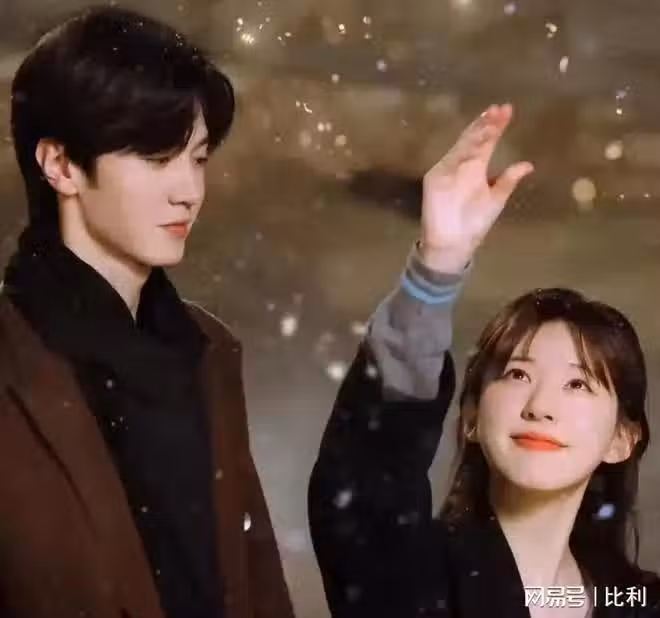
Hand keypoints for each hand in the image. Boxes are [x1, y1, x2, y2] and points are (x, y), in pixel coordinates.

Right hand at [420, 103, 533, 272]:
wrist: (453, 244)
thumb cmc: (474, 224)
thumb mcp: (496, 200)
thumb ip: (508, 181)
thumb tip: (528, 164)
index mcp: (477, 168)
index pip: (487, 142)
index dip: (496, 127)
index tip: (508, 110)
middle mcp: (462, 165)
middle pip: (473, 139)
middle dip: (485, 124)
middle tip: (498, 110)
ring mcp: (447, 170)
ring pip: (461, 147)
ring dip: (475, 134)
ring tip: (489, 121)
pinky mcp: (435, 179)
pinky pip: (448, 162)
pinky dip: (460, 152)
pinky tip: (473, 142)